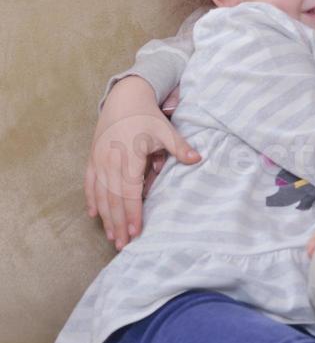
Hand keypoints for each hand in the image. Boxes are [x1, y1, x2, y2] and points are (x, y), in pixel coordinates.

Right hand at [87, 76, 200, 249]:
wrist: (124, 97)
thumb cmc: (147, 115)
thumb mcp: (165, 129)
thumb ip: (180, 146)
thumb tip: (198, 159)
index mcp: (129, 156)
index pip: (130, 192)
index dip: (133, 213)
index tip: (136, 232)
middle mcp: (110, 161)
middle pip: (113, 199)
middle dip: (119, 223)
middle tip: (123, 244)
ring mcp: (98, 160)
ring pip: (100, 195)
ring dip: (105, 217)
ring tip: (112, 236)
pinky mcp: (92, 158)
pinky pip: (89, 183)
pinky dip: (91, 200)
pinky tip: (93, 214)